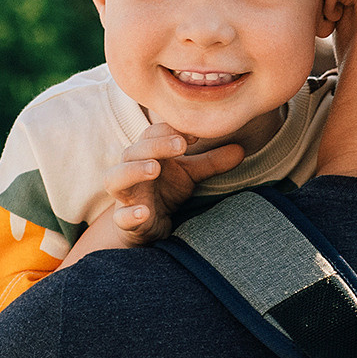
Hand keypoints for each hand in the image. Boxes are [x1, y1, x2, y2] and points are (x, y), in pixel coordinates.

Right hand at [101, 121, 248, 243]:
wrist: (148, 226)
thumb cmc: (166, 191)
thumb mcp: (190, 175)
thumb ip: (212, 162)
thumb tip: (241, 149)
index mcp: (146, 154)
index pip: (151, 134)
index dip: (169, 130)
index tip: (195, 135)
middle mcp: (130, 171)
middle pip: (132, 151)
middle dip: (155, 146)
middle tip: (181, 146)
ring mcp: (125, 196)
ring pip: (115, 179)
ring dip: (132, 171)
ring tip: (154, 169)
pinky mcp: (125, 222)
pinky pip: (120, 217)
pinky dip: (129, 214)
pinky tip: (143, 212)